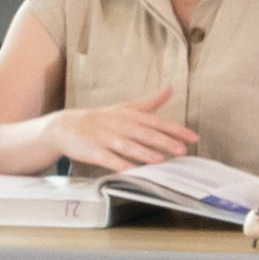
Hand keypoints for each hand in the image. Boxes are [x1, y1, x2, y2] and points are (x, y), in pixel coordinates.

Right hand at [58, 101, 206, 175]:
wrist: (65, 126)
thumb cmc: (100, 119)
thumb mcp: (125, 107)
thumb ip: (150, 102)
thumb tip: (170, 88)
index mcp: (129, 115)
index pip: (156, 121)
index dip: (176, 129)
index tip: (192, 137)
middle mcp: (119, 125)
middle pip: (144, 133)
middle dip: (164, 141)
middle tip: (182, 150)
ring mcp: (105, 138)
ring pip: (127, 145)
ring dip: (144, 152)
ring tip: (160, 160)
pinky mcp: (93, 151)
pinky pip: (108, 159)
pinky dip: (120, 164)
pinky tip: (131, 171)